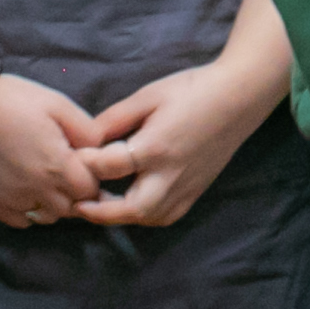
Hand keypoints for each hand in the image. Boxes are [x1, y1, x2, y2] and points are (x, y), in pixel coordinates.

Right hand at [0, 75, 104, 229]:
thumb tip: (101, 149)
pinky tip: (27, 190)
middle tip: (68, 171)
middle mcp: (37, 190)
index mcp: (57, 167)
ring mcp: (13, 200)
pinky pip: (21, 221)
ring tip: (48, 180)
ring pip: (47, 218)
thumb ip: (87, 130)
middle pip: (71, 208)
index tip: (84, 163)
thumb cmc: (14, 99)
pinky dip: (29, 211)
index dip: (92, 177)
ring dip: (54, 204)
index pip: (89, 190)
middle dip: (75, 193)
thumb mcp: (59, 105)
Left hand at [70, 60, 279, 230]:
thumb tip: (87, 137)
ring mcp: (186, 186)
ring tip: (100, 203)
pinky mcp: (196, 191)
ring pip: (149, 218)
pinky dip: (144, 216)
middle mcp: (171, 174)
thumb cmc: (192, 89)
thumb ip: (115, 118)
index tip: (70, 159)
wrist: (239, 97)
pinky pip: (166, 216)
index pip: (110, 167)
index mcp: (156, 147)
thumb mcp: (148, 95)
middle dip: (101, 211)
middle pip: (132, 209)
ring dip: (121, 216)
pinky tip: (131, 203)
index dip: (85, 164)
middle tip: (79, 202)